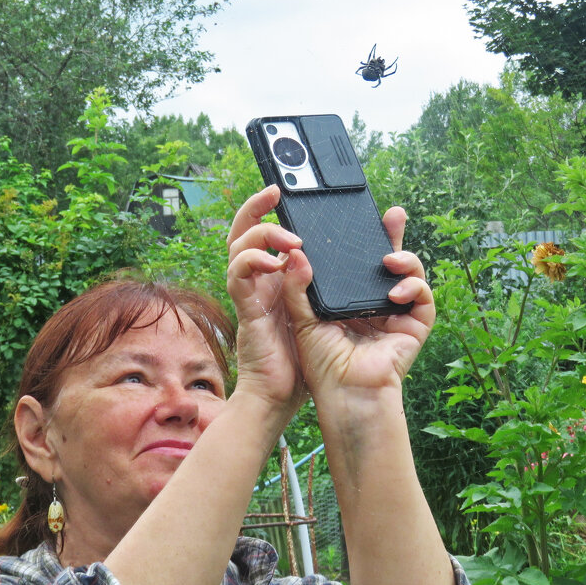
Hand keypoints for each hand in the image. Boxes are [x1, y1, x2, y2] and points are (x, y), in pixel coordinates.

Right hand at [226, 185, 306, 413]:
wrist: (283, 394)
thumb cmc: (303, 356)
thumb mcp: (323, 310)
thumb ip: (328, 282)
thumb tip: (347, 255)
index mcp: (277, 276)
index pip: (266, 232)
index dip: (268, 208)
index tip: (283, 190)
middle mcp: (259, 280)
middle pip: (244, 230)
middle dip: (256, 206)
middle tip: (275, 192)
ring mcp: (250, 293)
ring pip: (239, 245)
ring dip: (263, 233)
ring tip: (290, 238)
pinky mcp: (246, 309)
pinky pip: (239, 276)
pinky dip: (255, 262)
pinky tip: (277, 263)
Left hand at [279, 206, 434, 398]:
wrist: (342, 393)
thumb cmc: (322, 363)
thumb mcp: (302, 318)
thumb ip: (298, 286)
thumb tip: (296, 253)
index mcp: (351, 298)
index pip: (358, 261)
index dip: (363, 239)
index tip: (358, 216)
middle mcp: (376, 301)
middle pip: (390, 261)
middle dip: (394, 236)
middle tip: (394, 215)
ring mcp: (399, 313)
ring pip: (411, 273)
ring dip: (405, 260)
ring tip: (388, 261)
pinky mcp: (416, 326)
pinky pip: (424, 297)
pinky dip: (414, 287)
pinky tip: (396, 292)